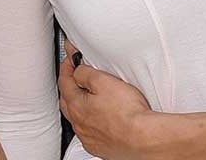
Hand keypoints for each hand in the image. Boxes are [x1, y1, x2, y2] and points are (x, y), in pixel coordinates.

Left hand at [59, 41, 152, 159]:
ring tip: (88, 94)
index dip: (67, 67)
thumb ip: (85, 73)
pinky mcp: (99, 146)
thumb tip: (77, 70)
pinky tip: (99, 116)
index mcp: (76, 105)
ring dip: (79, 104)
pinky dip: (89, 121)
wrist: (141, 137)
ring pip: (77, 117)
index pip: (64, 81)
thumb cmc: (127, 111)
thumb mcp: (103, 80)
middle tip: (76, 74)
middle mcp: (78, 124)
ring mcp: (88, 137)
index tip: (71, 60)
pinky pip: (88, 131)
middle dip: (69, 85)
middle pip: (66, 100)